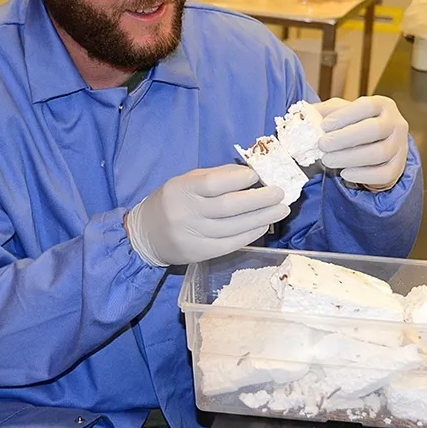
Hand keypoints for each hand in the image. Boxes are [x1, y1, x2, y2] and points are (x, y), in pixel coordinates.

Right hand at [126, 165, 289, 265]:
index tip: (257, 176)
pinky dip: (250, 235)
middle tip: (281, 194)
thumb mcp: (187, 180)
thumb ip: (217, 176)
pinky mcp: (199, 253)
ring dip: (261, 218)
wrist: (145, 234)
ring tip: (281, 210)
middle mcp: (187, 213)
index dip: (239, 180)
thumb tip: (251, 174)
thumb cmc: (173, 201)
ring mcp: (193, 236)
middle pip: (228, 207)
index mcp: (182, 189)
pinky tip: (264, 226)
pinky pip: (230, 244)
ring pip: (233, 227)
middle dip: (259, 200)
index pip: (214, 184)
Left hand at [314, 96, 408, 190]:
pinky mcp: (398, 168)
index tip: (324, 126)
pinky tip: (344, 173)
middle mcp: (396, 123)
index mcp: (383, 105)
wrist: (372, 148)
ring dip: (350, 158)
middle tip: (322, 145)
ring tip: (328, 161)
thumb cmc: (353, 126)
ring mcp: (400, 146)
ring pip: (379, 153)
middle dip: (345, 138)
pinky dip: (362, 176)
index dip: (344, 116)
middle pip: (374, 129)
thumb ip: (324, 112)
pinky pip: (384, 174)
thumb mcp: (339, 113)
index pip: (366, 106)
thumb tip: (305, 116)